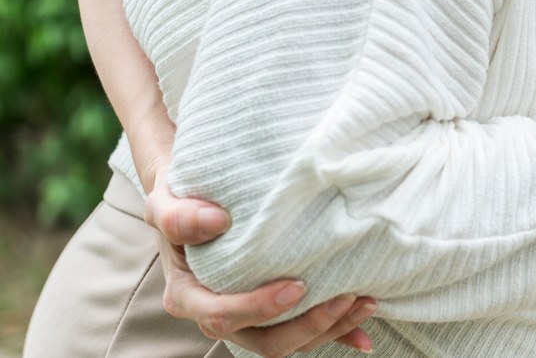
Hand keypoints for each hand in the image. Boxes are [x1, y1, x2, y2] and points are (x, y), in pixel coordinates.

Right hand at [145, 168, 377, 355]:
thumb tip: (217, 221)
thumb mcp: (164, 201)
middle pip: (263, 341)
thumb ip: (179, 216)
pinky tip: (363, 333)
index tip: (298, 286)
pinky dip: (335, 334)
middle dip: (307, 325)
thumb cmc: (180, 199)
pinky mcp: (272, 312)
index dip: (261, 308)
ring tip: (365, 302)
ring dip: (329, 329)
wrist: (195, 199)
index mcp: (188, 296)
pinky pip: (304, 333)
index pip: (222, 315)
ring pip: (288, 342)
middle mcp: (217, 314)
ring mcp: (247, 318)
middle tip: (345, 296)